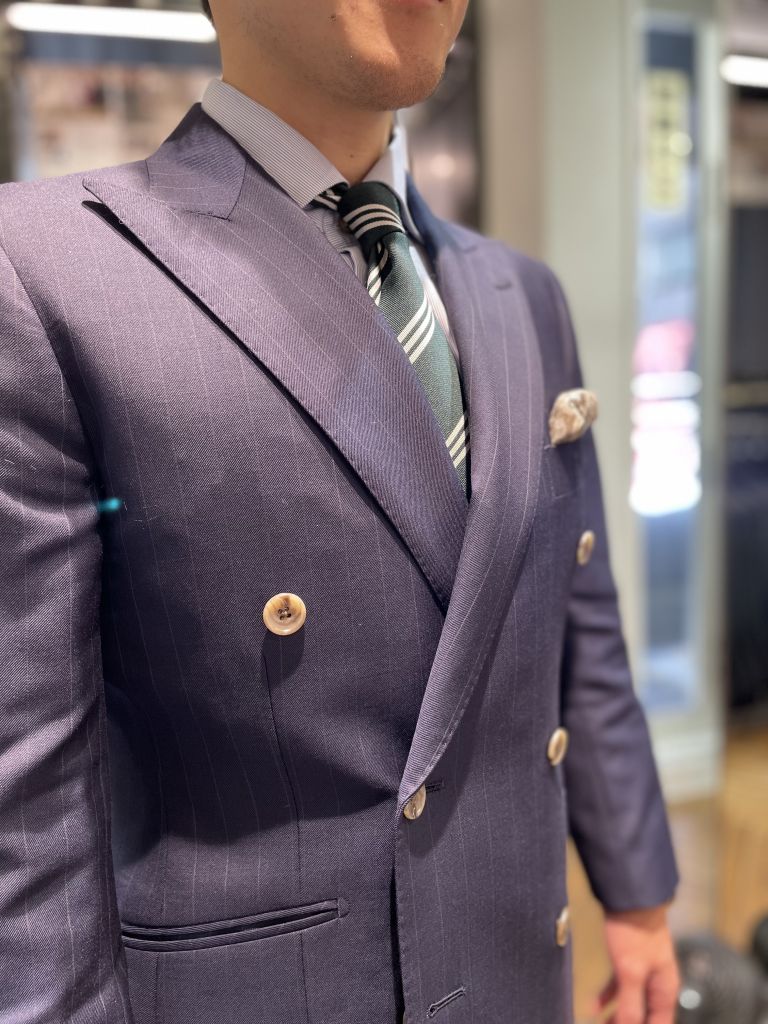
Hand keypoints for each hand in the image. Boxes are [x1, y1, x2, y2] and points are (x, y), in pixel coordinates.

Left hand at [590, 902, 680, 1023]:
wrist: (630, 895)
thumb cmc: (635, 932)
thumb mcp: (630, 972)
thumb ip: (630, 1005)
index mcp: (665, 991)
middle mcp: (658, 985)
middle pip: (645, 1018)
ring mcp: (644, 972)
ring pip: (631, 1004)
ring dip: (616, 1016)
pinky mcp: (630, 960)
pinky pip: (621, 987)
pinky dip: (609, 997)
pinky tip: (594, 1005)